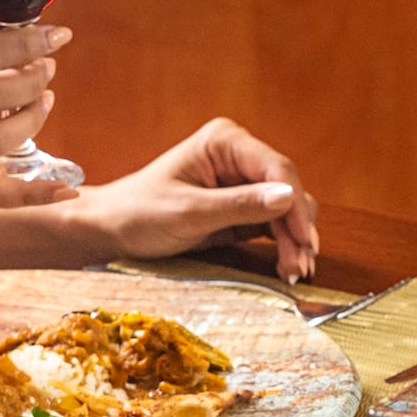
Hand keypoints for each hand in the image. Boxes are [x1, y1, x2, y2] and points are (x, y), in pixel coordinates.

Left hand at [67, 117, 319, 282]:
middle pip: (287, 190)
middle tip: (300, 267)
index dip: (295, 205)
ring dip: (294, 241)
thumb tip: (288, 197)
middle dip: (297, 229)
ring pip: (286, 209)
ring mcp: (242, 182)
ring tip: (294, 273)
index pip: (276, 169)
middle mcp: (239, 157)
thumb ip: (240, 205)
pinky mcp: (242, 208)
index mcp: (225, 143)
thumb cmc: (139, 213)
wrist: (112, 229)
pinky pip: (273, 224)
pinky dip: (282, 246)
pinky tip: (285, 267)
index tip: (305, 240)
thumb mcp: (189, 212)